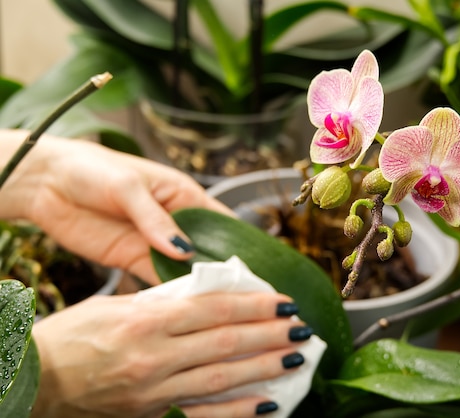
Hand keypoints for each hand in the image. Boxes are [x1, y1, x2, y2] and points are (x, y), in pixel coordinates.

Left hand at [0, 130, 232, 283]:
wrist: (46, 183)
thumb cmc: (93, 170)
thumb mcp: (128, 188)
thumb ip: (155, 219)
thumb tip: (182, 250)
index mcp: (184, 197)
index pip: (221, 222)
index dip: (239, 242)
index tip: (256, 265)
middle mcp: (175, 223)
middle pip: (207, 251)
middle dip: (221, 270)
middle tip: (240, 296)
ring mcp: (154, 244)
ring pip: (184, 269)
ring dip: (196, 285)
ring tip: (215, 306)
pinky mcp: (132, 260)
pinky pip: (156, 279)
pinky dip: (168, 292)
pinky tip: (180, 305)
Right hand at [32, 292, 309, 417]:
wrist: (35, 382)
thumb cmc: (70, 338)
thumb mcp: (113, 306)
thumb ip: (162, 300)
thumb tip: (208, 293)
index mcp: (145, 320)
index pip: (214, 308)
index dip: (253, 304)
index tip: (282, 300)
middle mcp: (154, 356)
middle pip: (226, 341)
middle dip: (270, 333)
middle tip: (301, 326)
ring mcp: (154, 391)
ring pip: (222, 377)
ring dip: (265, 367)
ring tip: (296, 357)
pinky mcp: (151, 415)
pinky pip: (204, 415)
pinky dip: (239, 411)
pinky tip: (268, 402)